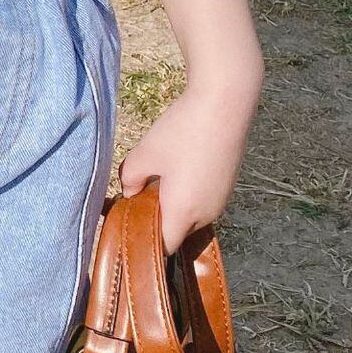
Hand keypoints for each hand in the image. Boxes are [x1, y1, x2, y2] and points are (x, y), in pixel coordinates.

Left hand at [118, 76, 259, 252]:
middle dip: (155, 219)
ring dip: (171, 203)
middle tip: (135, 195)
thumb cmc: (181, 132)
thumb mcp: (143, 154)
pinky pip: (201, 199)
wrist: (224, 106)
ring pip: (189, 214)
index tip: (125, 225)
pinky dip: (186, 192)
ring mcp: (220, 200)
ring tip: (155, 175)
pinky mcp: (225, 185)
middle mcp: (206, 214)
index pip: (163, 246)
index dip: (143, 242)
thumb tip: (130, 194)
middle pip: (176, 231)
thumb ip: (129, 180)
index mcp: (183, 213)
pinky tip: (176, 166)